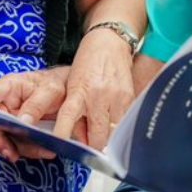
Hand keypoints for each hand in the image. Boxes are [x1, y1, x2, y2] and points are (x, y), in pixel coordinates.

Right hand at [0, 67, 72, 160]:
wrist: (68, 91)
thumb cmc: (56, 84)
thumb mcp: (50, 91)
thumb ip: (36, 105)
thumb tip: (22, 122)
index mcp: (9, 87)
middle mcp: (5, 104)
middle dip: (2, 140)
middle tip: (12, 154)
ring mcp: (11, 119)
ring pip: (7, 138)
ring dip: (22, 148)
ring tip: (44, 151)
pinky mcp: (20, 132)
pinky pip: (19, 144)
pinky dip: (32, 149)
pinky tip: (46, 151)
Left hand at [53, 27, 135, 150]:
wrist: (109, 42)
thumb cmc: (87, 64)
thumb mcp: (73, 85)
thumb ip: (75, 113)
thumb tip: (81, 140)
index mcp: (78, 91)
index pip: (68, 117)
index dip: (63, 134)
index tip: (61, 147)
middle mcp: (98, 96)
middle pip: (97, 137)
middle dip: (93, 147)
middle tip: (90, 148)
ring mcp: (116, 98)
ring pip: (113, 135)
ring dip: (107, 139)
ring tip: (103, 135)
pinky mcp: (130, 98)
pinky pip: (125, 124)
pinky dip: (119, 129)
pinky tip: (114, 123)